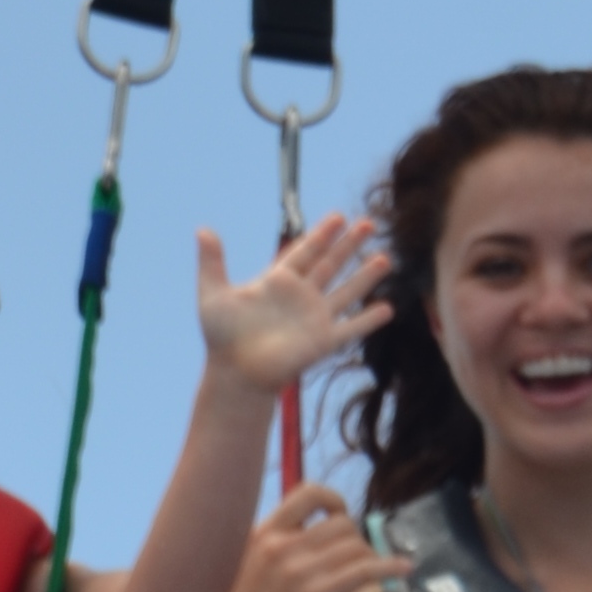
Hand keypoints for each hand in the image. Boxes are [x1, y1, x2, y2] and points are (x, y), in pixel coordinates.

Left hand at [194, 210, 389, 392]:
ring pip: (346, 291)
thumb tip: (203, 230)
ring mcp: (314, 318)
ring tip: (386, 258)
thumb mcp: (213, 293)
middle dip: (349, 245)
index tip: (338, 217)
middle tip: (369, 223)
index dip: (322, 234)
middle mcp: (300, 297)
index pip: (305, 251)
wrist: (236, 374)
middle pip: (330, 264)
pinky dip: (370, 319)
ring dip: (366, 275)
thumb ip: (212, 262)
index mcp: (278, 281)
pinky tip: (388, 308)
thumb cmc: (222, 338)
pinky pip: (352, 327)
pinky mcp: (323, 341)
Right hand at [194, 479, 404, 591]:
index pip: (308, 493)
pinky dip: (391, 568)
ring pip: (357, 547)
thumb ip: (280, 547)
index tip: (342, 516)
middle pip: (342, 524)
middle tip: (355, 564)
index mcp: (263, 534)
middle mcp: (280, 546)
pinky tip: (405, 570)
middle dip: (356, 542)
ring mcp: (298, 571)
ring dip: (370, 560)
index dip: (334, 500)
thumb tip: (321, 533)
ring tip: (369, 578)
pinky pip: (365, 571)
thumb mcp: (252, 568)